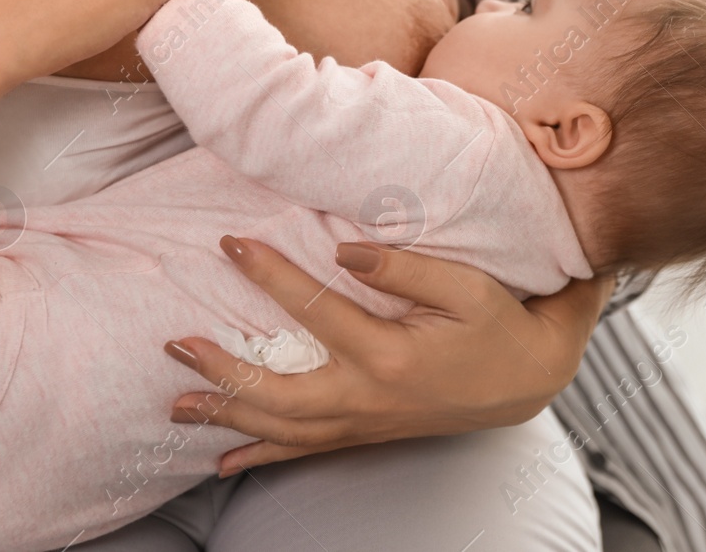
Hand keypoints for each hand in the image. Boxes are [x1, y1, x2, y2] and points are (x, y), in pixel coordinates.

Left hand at [163, 236, 611, 475]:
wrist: (529, 379)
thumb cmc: (499, 324)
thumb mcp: (466, 287)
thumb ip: (405, 269)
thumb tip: (347, 252)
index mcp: (389, 354)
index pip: (313, 310)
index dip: (268, 273)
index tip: (231, 244)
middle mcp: (368, 397)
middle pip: (278, 391)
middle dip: (223, 371)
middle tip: (176, 345)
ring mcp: (365, 422)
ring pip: (282, 428)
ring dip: (228, 415)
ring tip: (178, 403)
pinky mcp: (367, 432)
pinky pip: (304, 450)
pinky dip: (261, 455)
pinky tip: (223, 460)